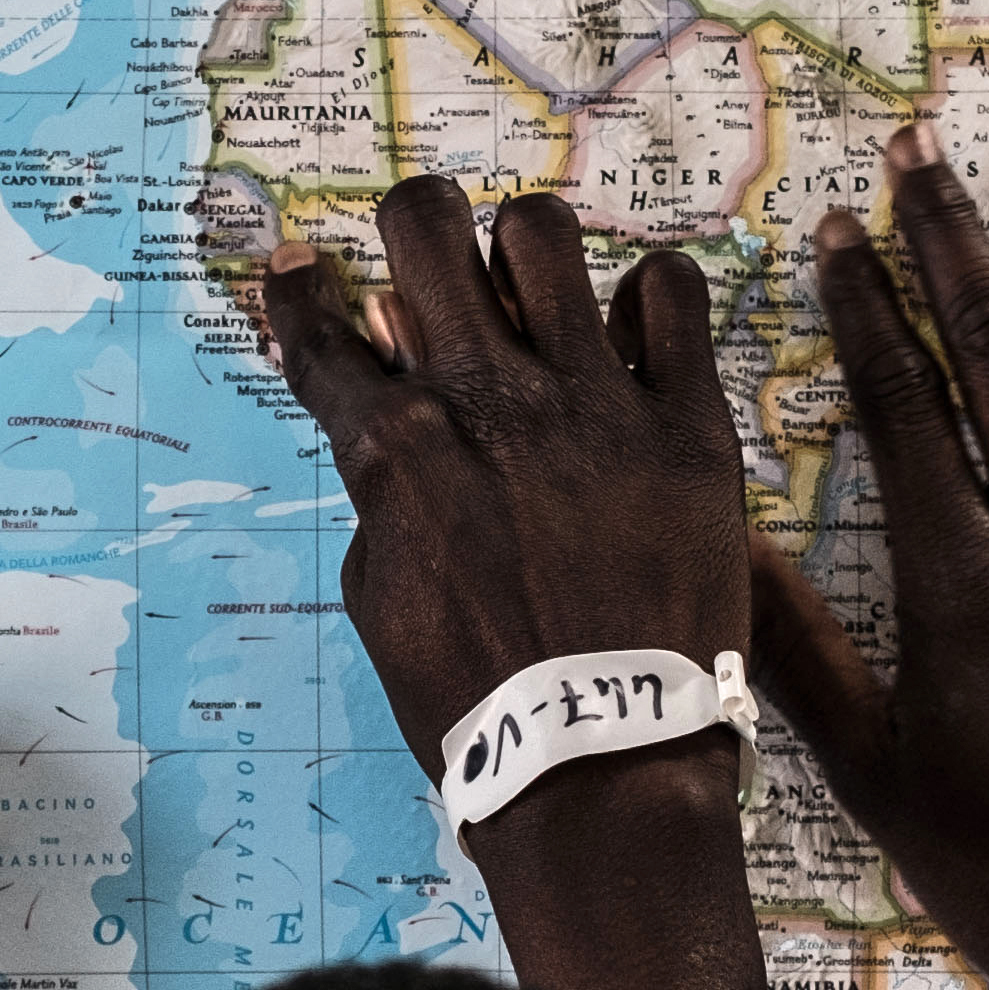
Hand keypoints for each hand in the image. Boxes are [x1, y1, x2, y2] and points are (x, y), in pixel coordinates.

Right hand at [256, 175, 783, 989]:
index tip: (303, 270)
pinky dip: (649, 299)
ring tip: (543, 298)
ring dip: (529, 251)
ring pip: (546, 231)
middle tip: (438, 266)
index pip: (321, 325)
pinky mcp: (688, 423)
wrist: (603, 765)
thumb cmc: (477, 701)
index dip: (300, 288)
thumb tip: (377, 410)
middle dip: (417, 226)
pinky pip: (672, 291)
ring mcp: (592, 404)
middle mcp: (486, 402)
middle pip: (426, 224)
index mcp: (398, 450)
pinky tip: (636, 340)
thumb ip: (376, 488)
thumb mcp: (381, 597)